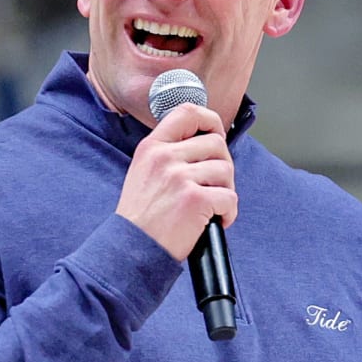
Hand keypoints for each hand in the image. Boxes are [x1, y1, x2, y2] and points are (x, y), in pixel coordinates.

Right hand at [115, 103, 237, 261]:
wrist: (131, 249)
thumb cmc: (141, 218)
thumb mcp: (143, 172)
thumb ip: (168, 154)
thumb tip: (205, 145)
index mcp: (152, 147)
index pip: (187, 113)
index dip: (211, 120)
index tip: (216, 135)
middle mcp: (165, 157)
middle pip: (216, 143)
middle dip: (223, 166)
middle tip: (214, 186)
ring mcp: (180, 178)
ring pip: (226, 171)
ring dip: (225, 191)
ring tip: (211, 207)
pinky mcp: (195, 200)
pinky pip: (229, 198)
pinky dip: (228, 213)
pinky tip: (214, 222)